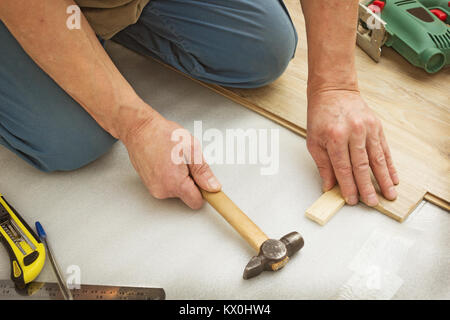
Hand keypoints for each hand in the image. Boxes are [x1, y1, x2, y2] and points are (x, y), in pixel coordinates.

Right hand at [122, 113, 220, 208]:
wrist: (139, 130)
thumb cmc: (161, 134)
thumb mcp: (191, 148)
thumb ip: (202, 171)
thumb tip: (212, 186)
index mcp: (175, 182)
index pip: (196, 202)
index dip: (204, 191)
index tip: (206, 183)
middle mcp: (163, 190)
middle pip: (188, 196)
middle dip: (192, 182)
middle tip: (186, 163)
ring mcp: (154, 189)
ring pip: (178, 192)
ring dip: (180, 179)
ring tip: (174, 160)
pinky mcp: (150, 186)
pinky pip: (168, 187)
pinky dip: (171, 178)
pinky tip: (167, 163)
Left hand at [306, 89, 398, 205]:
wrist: (334, 91)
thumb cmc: (321, 116)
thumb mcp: (313, 140)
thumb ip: (322, 164)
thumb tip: (329, 186)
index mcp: (335, 137)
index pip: (343, 168)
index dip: (348, 186)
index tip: (352, 200)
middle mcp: (353, 132)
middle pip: (362, 165)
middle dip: (367, 187)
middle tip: (372, 203)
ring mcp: (368, 128)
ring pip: (377, 159)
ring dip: (383, 179)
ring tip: (389, 194)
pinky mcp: (377, 126)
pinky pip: (384, 149)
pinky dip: (389, 165)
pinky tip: (393, 178)